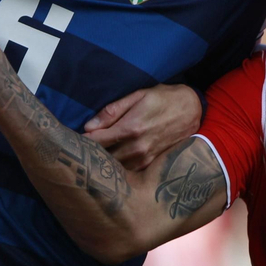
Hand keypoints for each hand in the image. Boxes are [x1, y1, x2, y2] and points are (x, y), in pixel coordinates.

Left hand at [84, 85, 202, 171]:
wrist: (194, 109)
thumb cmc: (165, 98)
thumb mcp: (138, 95)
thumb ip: (112, 111)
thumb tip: (89, 126)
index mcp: (130, 128)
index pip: (96, 141)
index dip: (81, 141)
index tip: (72, 140)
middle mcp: (137, 147)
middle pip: (104, 157)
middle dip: (91, 153)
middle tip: (79, 151)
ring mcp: (146, 158)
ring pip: (115, 166)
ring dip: (104, 162)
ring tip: (94, 156)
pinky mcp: (153, 164)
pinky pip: (129, 170)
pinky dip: (119, 166)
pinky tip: (113, 161)